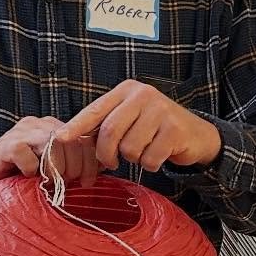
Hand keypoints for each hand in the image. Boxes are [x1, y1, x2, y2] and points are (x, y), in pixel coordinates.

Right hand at [0, 116, 98, 217]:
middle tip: (73, 184)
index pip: (82, 136)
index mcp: (51, 127)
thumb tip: (103, 169)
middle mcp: (37, 124)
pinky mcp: (5, 146)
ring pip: (53, 142)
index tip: (90, 181)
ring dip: (58, 168)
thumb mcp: (49, 171)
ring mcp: (20, 133)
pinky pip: (28, 154)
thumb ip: (71, 165)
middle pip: (71, 139)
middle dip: (77, 165)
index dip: (91, 160)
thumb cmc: (16, 180)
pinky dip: (33, 170)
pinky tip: (27, 179)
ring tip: (52, 184)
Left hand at [55, 80, 222, 173]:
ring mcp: (160, 110)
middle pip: (110, 132)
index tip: (60, 139)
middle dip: (106, 154)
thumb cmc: (154, 129)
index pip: (95, 110)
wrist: (196, 134)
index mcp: (126, 91)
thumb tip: (69, 139)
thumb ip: (105, 125)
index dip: (76, 126)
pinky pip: (149, 158)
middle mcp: (143, 95)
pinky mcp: (174, 129)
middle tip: (111, 163)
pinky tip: (159, 155)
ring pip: (129, 148)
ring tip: (144, 151)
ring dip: (134, 159)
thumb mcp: (129, 119)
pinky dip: (150, 164)